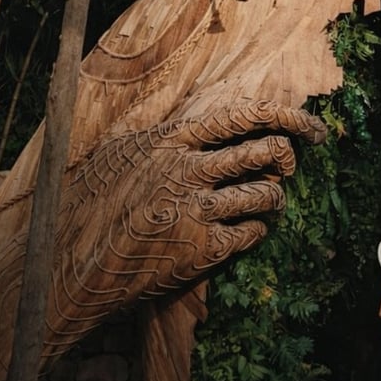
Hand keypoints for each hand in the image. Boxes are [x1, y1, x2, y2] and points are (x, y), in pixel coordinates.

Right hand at [46, 99, 325, 347]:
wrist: (70, 264)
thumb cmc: (94, 204)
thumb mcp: (123, 153)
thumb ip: (166, 136)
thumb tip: (207, 122)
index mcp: (171, 140)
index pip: (243, 116)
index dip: (286, 117)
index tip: (310, 127)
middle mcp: (187, 169)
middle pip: (265, 151)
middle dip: (288, 159)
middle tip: (289, 169)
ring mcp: (195, 209)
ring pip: (267, 193)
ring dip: (275, 198)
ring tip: (269, 201)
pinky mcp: (200, 249)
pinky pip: (252, 232)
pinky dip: (257, 230)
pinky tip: (247, 231)